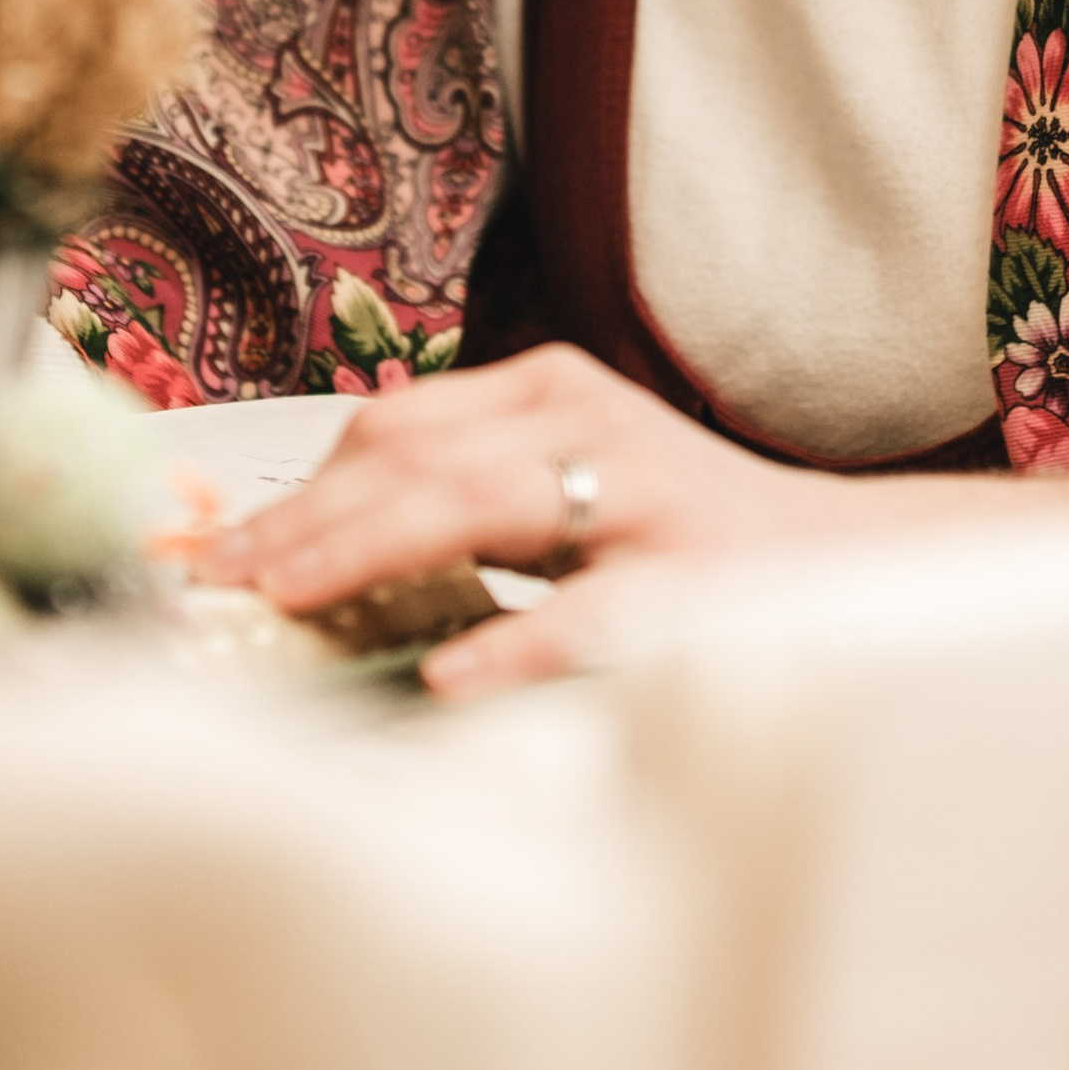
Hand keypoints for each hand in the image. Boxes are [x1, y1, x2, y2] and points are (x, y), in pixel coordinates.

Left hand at [203, 345, 952, 698]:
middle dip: (297, 526)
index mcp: (552, 391)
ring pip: (469, 508)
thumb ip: (466, 504)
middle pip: (407, 461)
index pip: (390, 427)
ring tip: (284, 603)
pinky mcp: (688, 579)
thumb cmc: (689, 540)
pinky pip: (584, 616)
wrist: (856, 567)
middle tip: (214, 588)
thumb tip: (308, 561)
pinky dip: (510, 647)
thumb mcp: (572, 490)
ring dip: (358, 557)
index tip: (213, 550)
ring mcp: (640, 494)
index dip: (293, 490)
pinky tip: (446, 678)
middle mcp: (588, 421)